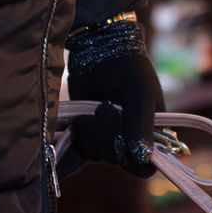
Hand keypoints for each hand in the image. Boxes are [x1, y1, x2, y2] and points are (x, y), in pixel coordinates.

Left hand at [66, 18, 162, 176]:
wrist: (100, 46)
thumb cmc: (129, 67)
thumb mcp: (140, 94)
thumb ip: (141, 126)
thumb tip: (142, 157)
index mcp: (151, 135)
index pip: (143, 166)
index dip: (133, 160)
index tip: (122, 141)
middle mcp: (129, 140)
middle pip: (117, 160)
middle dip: (107, 138)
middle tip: (105, 109)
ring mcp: (106, 137)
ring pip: (97, 154)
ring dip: (90, 135)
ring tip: (90, 112)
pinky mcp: (85, 132)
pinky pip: (79, 152)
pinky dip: (70, 155)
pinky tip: (60, 158)